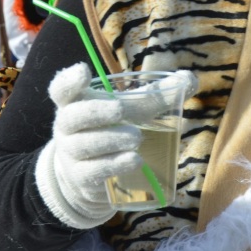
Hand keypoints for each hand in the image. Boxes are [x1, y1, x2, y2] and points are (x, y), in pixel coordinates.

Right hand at [34, 63, 195, 228]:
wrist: (90, 175)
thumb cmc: (113, 130)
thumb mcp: (131, 110)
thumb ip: (158, 94)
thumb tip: (188, 78)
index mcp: (77, 103)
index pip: (62, 89)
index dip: (69, 81)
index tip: (83, 71)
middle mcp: (67, 128)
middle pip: (72, 117)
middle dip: (96, 112)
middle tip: (121, 110)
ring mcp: (71, 155)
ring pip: (83, 146)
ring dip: (110, 140)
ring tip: (136, 138)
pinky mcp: (82, 179)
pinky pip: (92, 172)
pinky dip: (114, 165)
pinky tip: (135, 161)